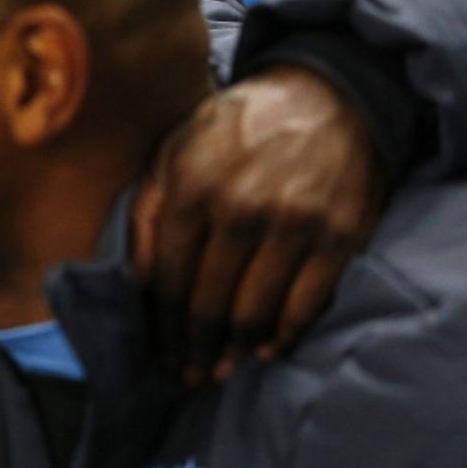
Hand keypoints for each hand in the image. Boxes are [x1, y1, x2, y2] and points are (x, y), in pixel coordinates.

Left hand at [133, 65, 385, 385]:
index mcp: (189, 185)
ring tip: (220, 369)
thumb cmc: (234, 128)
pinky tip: (266, 349)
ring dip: (233, 350)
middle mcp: (238, 207)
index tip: (157, 352)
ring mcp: (292, 223)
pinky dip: (284, 334)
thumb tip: (132, 279)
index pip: (165, 276)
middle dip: (192, 347)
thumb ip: (146, 210)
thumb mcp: (173, 150)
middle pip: (206, 301)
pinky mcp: (337, 235)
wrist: (322, 97)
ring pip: (253, 311)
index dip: (159, 324)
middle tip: (185, 374)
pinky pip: (306, 303)